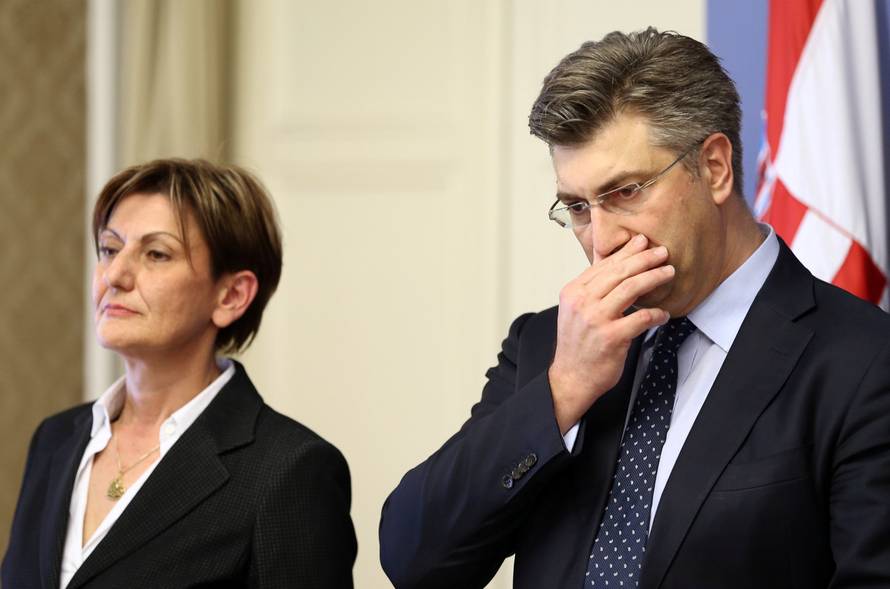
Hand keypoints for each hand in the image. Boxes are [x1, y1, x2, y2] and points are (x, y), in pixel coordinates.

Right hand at [549, 234, 673, 433]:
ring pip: (630, 289)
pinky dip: (655, 314)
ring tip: (668, 272)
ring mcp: (596, 320)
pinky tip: (663, 313)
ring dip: (653, 278)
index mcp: (573, 292)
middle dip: (644, 259)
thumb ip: (592, 290)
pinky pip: (640, 318)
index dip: (626, 252)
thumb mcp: (576, 311)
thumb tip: (618, 268)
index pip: (603, 265)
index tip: (642, 242)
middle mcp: (582, 303)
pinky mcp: (611, 338)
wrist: (571, 377)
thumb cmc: (578, 345)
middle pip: (619, 272)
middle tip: (662, 252)